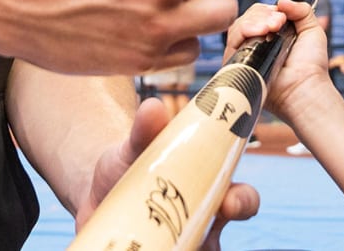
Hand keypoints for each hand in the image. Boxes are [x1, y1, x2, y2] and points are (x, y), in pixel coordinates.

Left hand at [76, 96, 260, 250]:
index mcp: (209, 189)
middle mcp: (202, 221)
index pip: (241, 199)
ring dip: (188, 249)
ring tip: (164, 247)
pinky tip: (140, 248)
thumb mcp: (136, 145)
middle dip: (213, 239)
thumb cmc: (129, 165)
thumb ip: (145, 129)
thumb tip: (153, 107)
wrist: (100, 195)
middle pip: (220, 237)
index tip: (231, 201)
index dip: (243, 202)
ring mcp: (183, 243)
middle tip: (203, 237)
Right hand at [227, 1, 338, 124]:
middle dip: (263, 14)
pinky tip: (261, 32)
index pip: (258, 14)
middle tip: (279, 22)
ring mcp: (245, 55)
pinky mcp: (237, 64)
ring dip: (256, 21)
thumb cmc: (312, 66)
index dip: (268, 10)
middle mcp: (256, 45)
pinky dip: (246, 31)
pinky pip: (233, 41)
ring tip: (273, 28)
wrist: (306, 87)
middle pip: (247, 18)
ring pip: (239, 26)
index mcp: (271, 36)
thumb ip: (301, 10)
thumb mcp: (312, 29)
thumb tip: (281, 0)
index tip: (283, 16)